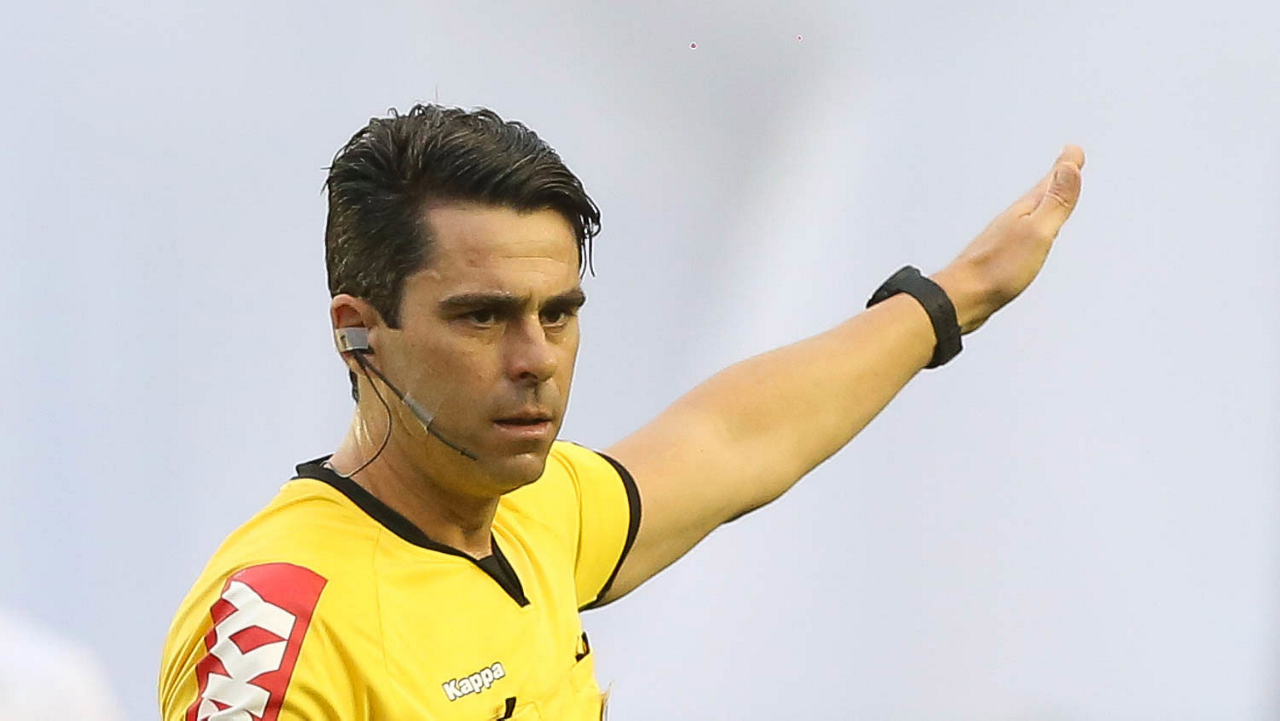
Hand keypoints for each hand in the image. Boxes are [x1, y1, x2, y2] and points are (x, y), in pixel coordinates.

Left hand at [933, 145, 1084, 333]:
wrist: (961, 299)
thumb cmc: (998, 269)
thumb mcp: (1037, 232)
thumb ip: (1055, 201)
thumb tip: (1070, 163)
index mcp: (1024, 212)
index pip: (1050, 183)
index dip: (1065, 166)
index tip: (1074, 149)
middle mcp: (1012, 221)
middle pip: (1040, 195)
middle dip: (1055, 179)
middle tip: (1066, 164)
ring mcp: (1004, 239)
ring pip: (1030, 214)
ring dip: (1043, 202)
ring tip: (1049, 196)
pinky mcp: (998, 257)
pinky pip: (1021, 235)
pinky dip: (1031, 227)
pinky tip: (1027, 236)